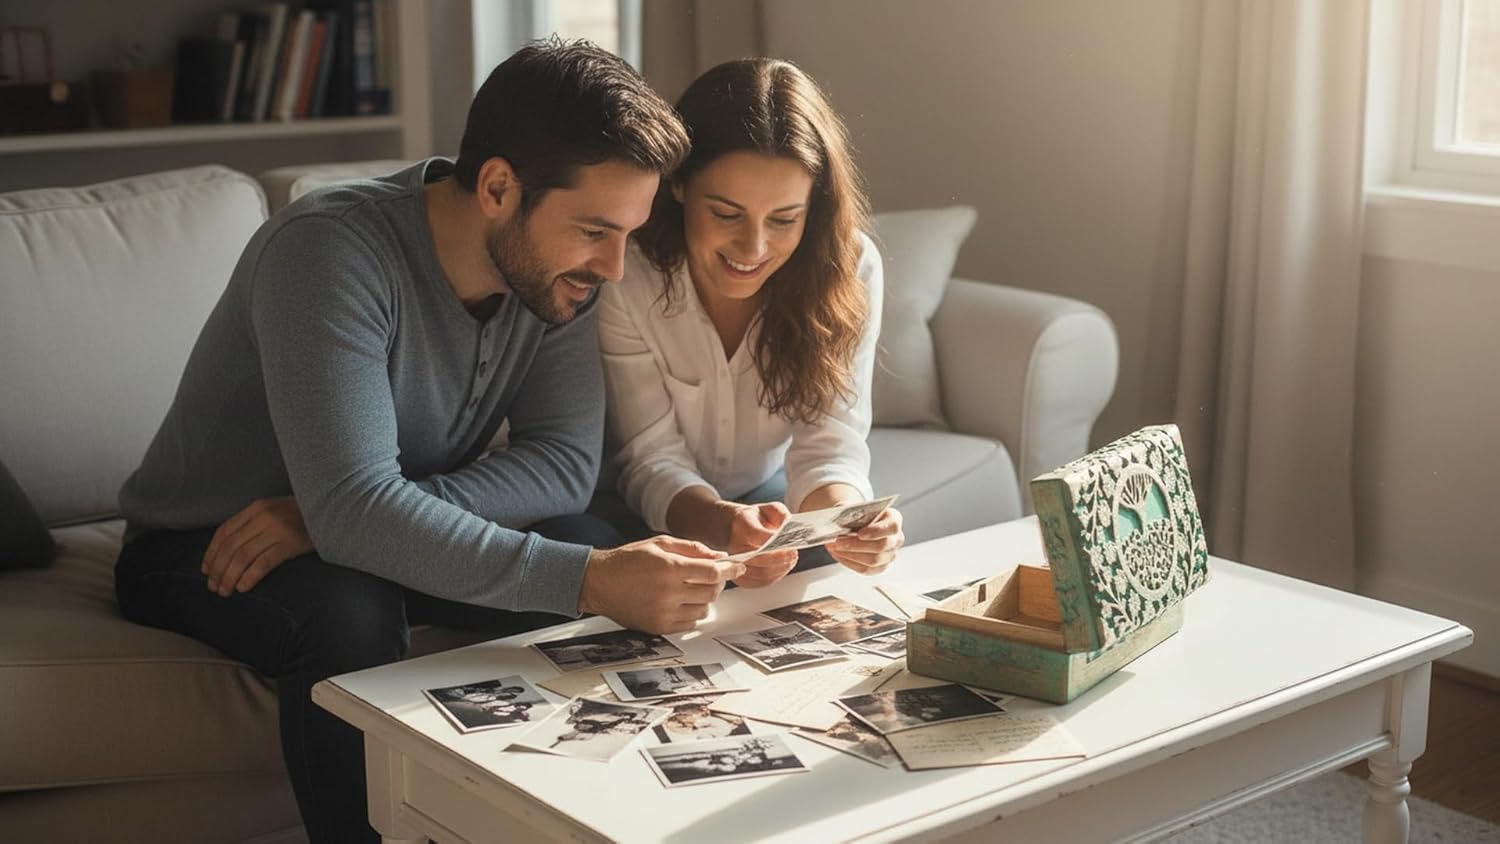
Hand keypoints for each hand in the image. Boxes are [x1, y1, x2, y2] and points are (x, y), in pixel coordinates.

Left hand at [201, 496, 313, 596]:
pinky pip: (263, 563)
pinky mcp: (290, 543)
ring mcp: (277, 529)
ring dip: (229, 577)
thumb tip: (229, 551)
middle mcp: (264, 516)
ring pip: (242, 557)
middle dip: (217, 569)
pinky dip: (249, 577)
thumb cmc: (304, 516)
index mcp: (257, 507)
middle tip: (213, 586)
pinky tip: (243, 587)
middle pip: (230, 547)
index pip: (224, 532)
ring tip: (225, 591)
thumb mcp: (275, 511)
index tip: (206, 570)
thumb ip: (255, 523)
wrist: (335, 511)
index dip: (211, 554)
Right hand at [578, 535, 744, 633]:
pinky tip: (681, 601)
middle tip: (711, 575)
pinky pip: (689, 622)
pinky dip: (692, 612)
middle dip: (717, 582)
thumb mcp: (660, 543)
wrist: (599, 582)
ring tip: (690, 587)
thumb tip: (720, 556)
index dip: (730, 569)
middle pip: (712, 591)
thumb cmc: (628, 560)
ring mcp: (663, 613)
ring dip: (704, 598)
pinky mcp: (658, 627)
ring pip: (703, 609)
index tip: (739, 566)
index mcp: (669, 568)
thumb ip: (692, 548)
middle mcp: (668, 593)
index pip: (713, 572)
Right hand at [724, 502, 796, 587]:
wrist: (733, 528)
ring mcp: (735, 562)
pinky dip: (773, 578)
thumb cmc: (754, 519)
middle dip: (780, 559)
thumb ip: (782, 515)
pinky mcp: (739, 575)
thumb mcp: (769, 508)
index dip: (778, 545)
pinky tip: (781, 570)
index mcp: (742, 525)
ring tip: (790, 562)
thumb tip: (791, 531)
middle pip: (759, 559)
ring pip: (760, 573)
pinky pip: (757, 583)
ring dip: (779, 570)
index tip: (792, 546)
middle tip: (793, 555)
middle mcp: (735, 545)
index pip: (760, 537)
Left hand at [826, 506, 903, 575]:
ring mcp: (890, 555)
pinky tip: (838, 554)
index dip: (877, 531)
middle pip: (881, 546)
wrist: (856, 522)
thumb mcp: (855, 508)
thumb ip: (851, 514)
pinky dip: (849, 562)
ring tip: (834, 547)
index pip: (892, 526)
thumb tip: (840, 525)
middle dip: (856, 545)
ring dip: (850, 554)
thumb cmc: (857, 514)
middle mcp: (896, 538)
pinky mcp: (880, 567)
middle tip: (838, 541)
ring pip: (873, 561)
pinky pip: (865, 569)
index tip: (860, 533)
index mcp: (894, 519)